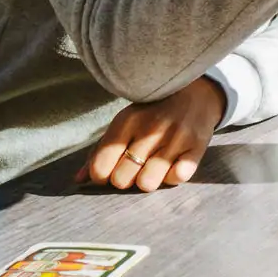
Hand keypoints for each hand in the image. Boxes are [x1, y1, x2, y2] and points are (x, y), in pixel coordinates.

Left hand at [75, 77, 226, 192]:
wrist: (198, 92)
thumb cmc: (153, 112)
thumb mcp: (125, 123)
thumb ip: (101, 150)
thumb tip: (79, 179)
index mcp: (128, 120)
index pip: (101, 165)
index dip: (101, 175)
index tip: (110, 169)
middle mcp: (151, 128)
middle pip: (122, 179)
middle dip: (125, 178)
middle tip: (134, 167)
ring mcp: (176, 137)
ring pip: (147, 183)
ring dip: (148, 179)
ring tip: (153, 167)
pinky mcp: (198, 146)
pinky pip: (177, 178)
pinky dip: (173, 176)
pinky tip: (173, 163)